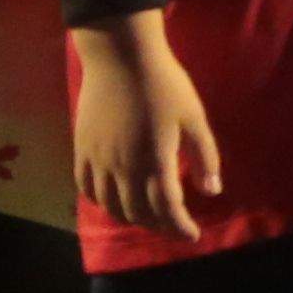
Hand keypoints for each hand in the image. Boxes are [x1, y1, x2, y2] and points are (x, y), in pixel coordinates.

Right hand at [66, 14, 224, 238]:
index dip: (179, 226)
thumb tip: (211, 191)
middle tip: (173, 226)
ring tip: (148, 218)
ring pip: (110, 205)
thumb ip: (205, 156)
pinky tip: (113, 201)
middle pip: (138, 212)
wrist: (121, 58)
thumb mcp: (195, 118)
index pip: (167, 208)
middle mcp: (122, 167)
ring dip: (130, 218)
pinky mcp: (81, 149)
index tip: (192, 235)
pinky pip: (86, 188)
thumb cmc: (165, 85)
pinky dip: (101, 202)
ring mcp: (98, 160)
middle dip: (158, 225)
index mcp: (154, 161)